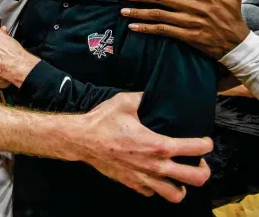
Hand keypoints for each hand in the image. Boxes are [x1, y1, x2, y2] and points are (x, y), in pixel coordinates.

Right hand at [77, 92, 211, 202]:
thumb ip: (142, 97)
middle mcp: (155, 165)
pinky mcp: (132, 184)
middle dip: (203, 171)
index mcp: (158, 143)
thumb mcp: (124, 101)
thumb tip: (149, 94)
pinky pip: (153, 193)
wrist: (81, 139)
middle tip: (199, 162)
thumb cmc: (103, 120)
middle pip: (194, 178)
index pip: (194, 148)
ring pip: (176, 194)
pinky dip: (158, 187)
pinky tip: (154, 176)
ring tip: (180, 175)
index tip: (206, 141)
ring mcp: (144, 178)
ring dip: (182, 186)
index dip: (206, 144)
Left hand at [121, 0, 249, 58]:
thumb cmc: (233, 19)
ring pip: (158, 15)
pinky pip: (162, 31)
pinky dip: (146, 29)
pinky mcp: (188, 37)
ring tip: (124, 10)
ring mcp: (190, 23)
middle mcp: (193, 8)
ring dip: (139, 12)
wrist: (238, 45)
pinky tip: (134, 27)